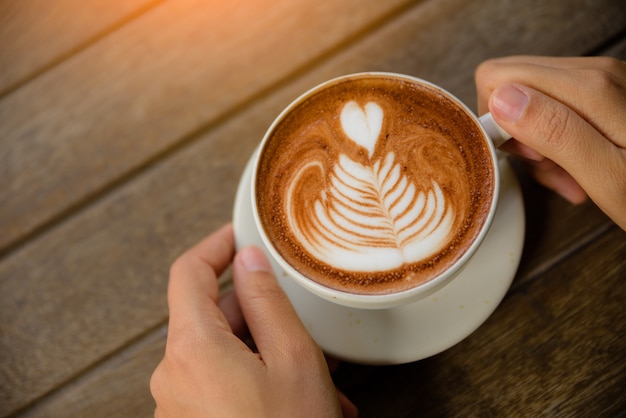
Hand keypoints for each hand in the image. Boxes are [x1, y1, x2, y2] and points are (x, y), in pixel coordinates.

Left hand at [150, 224, 357, 416]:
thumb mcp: (291, 358)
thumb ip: (266, 299)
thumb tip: (248, 259)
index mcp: (191, 348)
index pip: (189, 272)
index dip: (215, 246)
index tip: (238, 235)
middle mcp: (172, 375)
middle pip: (212, 317)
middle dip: (261, 317)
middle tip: (304, 326)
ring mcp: (176, 404)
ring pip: (223, 353)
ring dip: (268, 355)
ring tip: (317, 380)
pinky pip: (219, 383)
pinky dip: (254, 379)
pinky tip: (294, 400)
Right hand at [475, 55, 625, 229]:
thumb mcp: (608, 177)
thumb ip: (555, 133)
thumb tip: (503, 100)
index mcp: (589, 88)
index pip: (497, 79)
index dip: (496, 121)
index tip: (523, 156)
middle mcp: (594, 73)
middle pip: (511, 85)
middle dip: (516, 132)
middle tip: (548, 167)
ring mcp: (600, 81)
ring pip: (529, 98)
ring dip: (538, 142)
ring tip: (568, 175)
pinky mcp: (603, 93)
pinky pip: (553, 108)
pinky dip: (556, 141)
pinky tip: (577, 167)